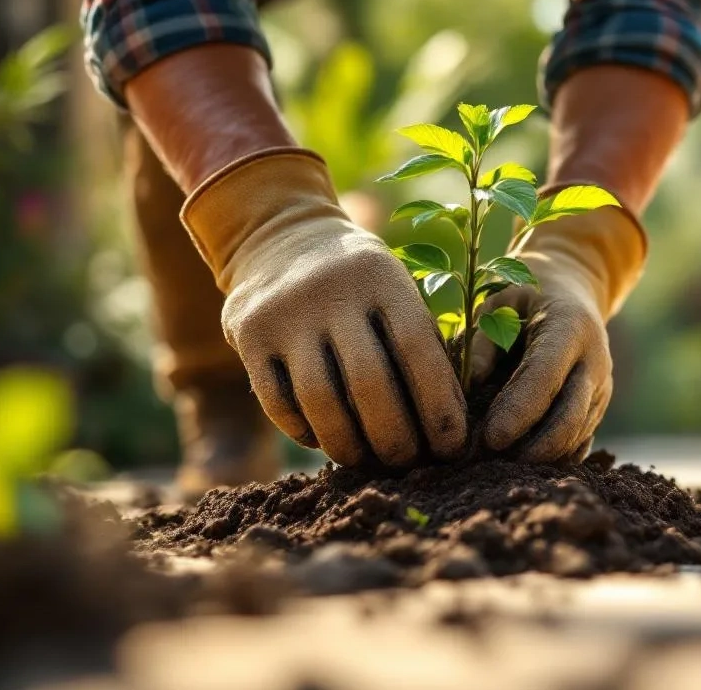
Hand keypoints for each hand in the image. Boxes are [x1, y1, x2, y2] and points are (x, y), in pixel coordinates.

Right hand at [181, 148, 466, 467]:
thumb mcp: (395, 289)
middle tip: (409, 464)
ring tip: (368, 462)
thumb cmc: (360, 282)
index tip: (452, 447)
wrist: (280, 237)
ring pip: (321, 400)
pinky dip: (305, 432)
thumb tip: (450, 425)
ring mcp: (285, 312)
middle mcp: (332, 291)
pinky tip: (324, 441)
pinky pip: (278, 402)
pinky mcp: (248, 335)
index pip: (416, 349)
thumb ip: (421, 343)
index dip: (438, 406)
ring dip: (349, 445)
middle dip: (395, 437)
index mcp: (381, 277)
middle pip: (369, 383)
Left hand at [467, 202, 645, 461]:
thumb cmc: (524, 296)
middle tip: (490, 463)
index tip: (492, 438)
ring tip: (496, 469)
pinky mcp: (597, 409)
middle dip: (534, 448)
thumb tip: (470, 384)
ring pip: (576, 437)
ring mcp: (600, 389)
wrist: (573, 292)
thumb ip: (483, 339)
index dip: (521, 411)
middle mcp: (594, 362)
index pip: (546, 376)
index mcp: (570, 327)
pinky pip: (579, 445)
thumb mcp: (498, 301)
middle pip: (571, 418)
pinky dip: (550, 460)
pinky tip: (517, 463)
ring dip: (539, 459)